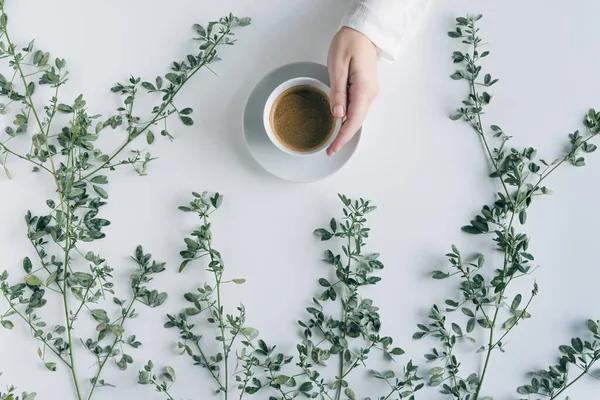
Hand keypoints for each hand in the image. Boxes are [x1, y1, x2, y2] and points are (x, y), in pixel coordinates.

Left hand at [326, 27, 377, 155]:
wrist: (363, 31)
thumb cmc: (349, 43)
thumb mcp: (338, 66)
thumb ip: (338, 91)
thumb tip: (338, 114)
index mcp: (363, 89)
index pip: (353, 120)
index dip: (342, 137)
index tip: (332, 149)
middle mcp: (370, 94)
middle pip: (357, 122)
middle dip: (343, 137)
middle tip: (330, 150)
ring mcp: (370, 92)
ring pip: (357, 117)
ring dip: (346, 130)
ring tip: (333, 141)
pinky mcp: (366, 89)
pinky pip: (358, 109)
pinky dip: (349, 120)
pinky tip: (340, 125)